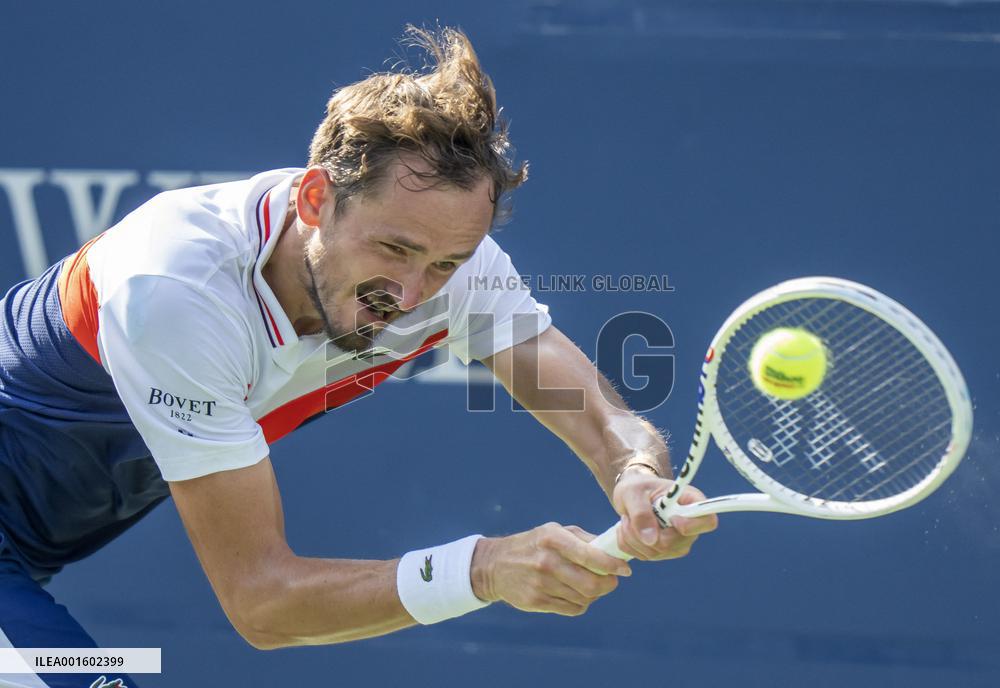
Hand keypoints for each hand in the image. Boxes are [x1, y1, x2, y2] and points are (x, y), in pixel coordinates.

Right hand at [470, 522, 631, 615]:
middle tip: (610, 581)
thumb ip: (584, 539)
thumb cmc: (533, 544)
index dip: (612, 565)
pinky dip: (581, 603)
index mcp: (553, 538)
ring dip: (594, 594)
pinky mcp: (536, 601)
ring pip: (584, 598)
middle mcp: (546, 561)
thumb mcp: (555, 531)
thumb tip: (613, 549)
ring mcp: (540, 583)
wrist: (495, 565)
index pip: (590, 556)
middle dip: (608, 584)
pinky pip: (572, 609)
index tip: (625, 570)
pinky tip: (574, 593)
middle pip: (591, 584)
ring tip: (589, 584)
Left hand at [612, 470, 718, 559]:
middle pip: (674, 544)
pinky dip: (631, 544)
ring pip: (656, 552)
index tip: (672, 519)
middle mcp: (690, 525)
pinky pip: (646, 556)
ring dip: (634, 538)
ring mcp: (679, 541)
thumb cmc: (637, 487)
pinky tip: (629, 529)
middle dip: (646, 533)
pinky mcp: (666, 552)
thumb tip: (651, 540)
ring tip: (629, 519)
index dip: (692, 525)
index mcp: (691, 501)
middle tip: (631, 516)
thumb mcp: (632, 492)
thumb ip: (641, 513)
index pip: (708, 520)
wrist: (631, 496)